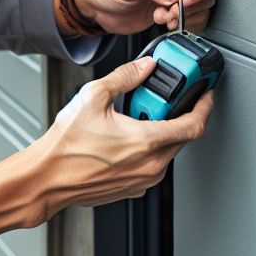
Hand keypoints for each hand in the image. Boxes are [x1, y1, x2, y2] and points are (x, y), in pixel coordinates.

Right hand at [32, 57, 212, 214]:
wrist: (49, 178)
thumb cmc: (66, 146)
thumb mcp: (93, 97)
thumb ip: (125, 77)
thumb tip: (145, 67)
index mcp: (146, 141)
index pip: (193, 125)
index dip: (205, 106)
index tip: (205, 95)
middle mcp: (151, 165)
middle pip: (182, 137)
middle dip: (176, 115)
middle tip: (157, 102)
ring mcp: (144, 180)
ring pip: (167, 151)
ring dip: (159, 133)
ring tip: (132, 121)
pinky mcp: (135, 188)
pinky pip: (152, 165)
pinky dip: (147, 149)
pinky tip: (123, 140)